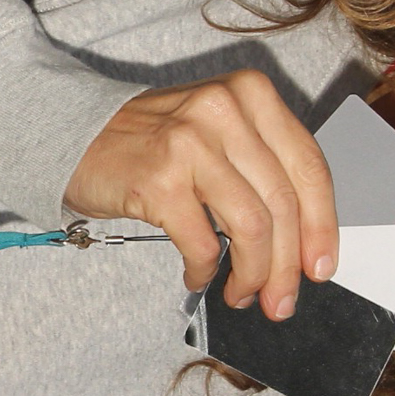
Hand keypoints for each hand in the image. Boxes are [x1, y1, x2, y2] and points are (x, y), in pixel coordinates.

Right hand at [61, 69, 337, 320]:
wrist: (72, 135)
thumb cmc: (151, 141)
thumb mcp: (218, 131)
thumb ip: (262, 168)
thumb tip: (303, 240)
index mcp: (251, 95)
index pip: (308, 167)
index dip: (322, 225)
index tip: (321, 265)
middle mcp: (224, 110)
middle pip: (282, 204)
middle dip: (287, 265)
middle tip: (281, 300)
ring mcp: (190, 143)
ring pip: (251, 227)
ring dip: (253, 274)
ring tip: (242, 294)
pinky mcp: (159, 180)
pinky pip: (203, 243)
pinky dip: (205, 271)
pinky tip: (198, 276)